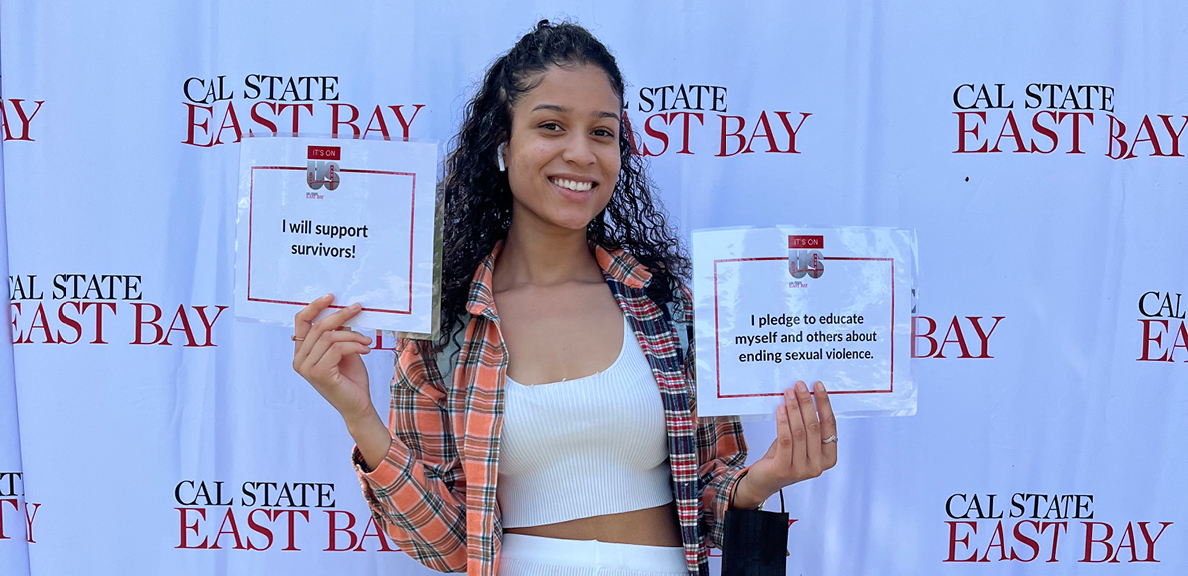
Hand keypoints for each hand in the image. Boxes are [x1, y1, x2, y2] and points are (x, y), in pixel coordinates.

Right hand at [291, 295, 374, 424]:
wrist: (357, 405)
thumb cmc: (351, 379)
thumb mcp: (344, 350)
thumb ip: (338, 333)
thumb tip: (342, 310)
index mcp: (301, 352)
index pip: (301, 322)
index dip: (314, 307)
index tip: (332, 296)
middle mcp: (299, 360)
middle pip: (318, 326)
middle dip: (340, 315)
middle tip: (358, 308)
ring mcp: (306, 368)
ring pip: (329, 337)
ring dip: (352, 335)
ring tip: (366, 340)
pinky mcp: (319, 373)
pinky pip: (337, 348)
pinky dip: (354, 345)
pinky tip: (366, 349)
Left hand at [745, 381, 837, 499]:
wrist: (764, 480)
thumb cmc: (783, 458)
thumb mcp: (800, 442)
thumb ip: (807, 426)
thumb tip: (805, 396)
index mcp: (828, 458)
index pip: (830, 426)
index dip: (824, 404)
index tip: (818, 387)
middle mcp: (818, 466)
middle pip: (815, 426)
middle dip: (807, 402)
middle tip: (800, 386)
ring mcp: (801, 469)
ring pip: (800, 432)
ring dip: (794, 409)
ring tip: (789, 394)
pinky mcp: (784, 469)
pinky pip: (786, 439)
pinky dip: (783, 421)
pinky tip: (781, 409)